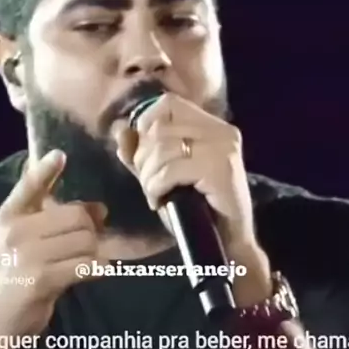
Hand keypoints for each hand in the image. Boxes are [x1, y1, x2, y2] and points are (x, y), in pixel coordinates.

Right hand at [0, 150, 108, 339]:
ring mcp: (29, 255)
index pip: (29, 185)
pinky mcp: (42, 279)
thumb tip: (100, 209)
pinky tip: (93, 274)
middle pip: (77, 216)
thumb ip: (50, 221)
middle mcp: (17, 231)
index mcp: (9, 217)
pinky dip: (97, 270)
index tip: (60, 156)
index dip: (46, 169)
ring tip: (85, 263)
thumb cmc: (9, 278)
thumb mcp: (17, 242)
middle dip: (91, 231)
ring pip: (86, 241)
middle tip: (89, 244)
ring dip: (95, 253)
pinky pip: (85, 266)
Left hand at [114, 93, 256, 252]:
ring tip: (157, 194)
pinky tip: (161, 201)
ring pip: (162, 148)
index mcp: (211, 126)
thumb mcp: (162, 175)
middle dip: (144, 159)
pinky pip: (171, 170)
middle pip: (160, 127)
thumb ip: (141, 152)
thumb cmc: (196, 210)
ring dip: (149, 177)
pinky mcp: (219, 169)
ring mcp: (223, 148)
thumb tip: (120, 129)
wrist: (228, 244)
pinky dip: (157, 187)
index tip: (145, 157)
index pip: (167, 104)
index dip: (146, 125)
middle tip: (151, 184)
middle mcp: (221, 131)